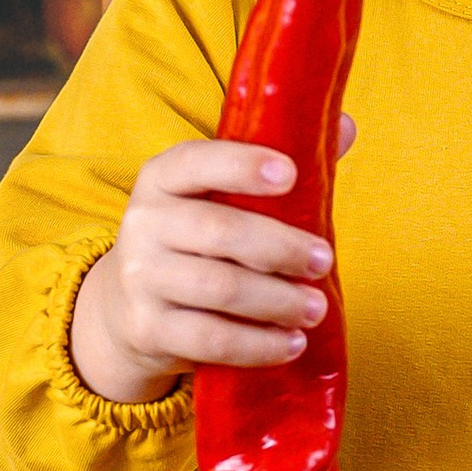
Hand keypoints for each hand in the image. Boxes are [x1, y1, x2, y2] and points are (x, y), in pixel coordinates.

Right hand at [71, 126, 352, 403]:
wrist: (126, 307)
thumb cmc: (196, 241)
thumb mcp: (222, 197)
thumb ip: (279, 163)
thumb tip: (345, 125)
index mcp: (163, 178)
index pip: (197, 161)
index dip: (243, 165)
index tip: (290, 173)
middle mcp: (144, 223)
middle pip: (220, 232)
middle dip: (281, 247)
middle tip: (324, 261)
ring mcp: (141, 279)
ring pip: (220, 289)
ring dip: (277, 301)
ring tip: (315, 308)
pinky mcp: (147, 329)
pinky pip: (211, 340)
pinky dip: (258, 345)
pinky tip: (289, 343)